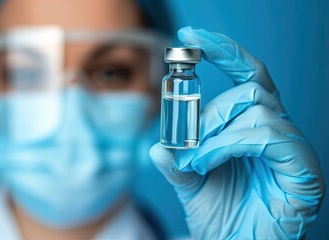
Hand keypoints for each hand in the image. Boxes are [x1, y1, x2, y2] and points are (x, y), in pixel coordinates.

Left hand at [150, 26, 325, 238]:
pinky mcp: (303, 169)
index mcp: (253, 129)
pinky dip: (234, 143)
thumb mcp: (191, 186)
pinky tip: (211, 161)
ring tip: (198, 160)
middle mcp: (277, 132)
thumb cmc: (223, 219)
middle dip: (210, 112)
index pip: (248, 76)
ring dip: (217, 131)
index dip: (224, 51)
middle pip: (250, 90)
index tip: (190, 36)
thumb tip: (157, 146)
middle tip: (188, 140)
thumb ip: (177, 164)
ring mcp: (292, 149)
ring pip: (259, 109)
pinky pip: (272, 135)